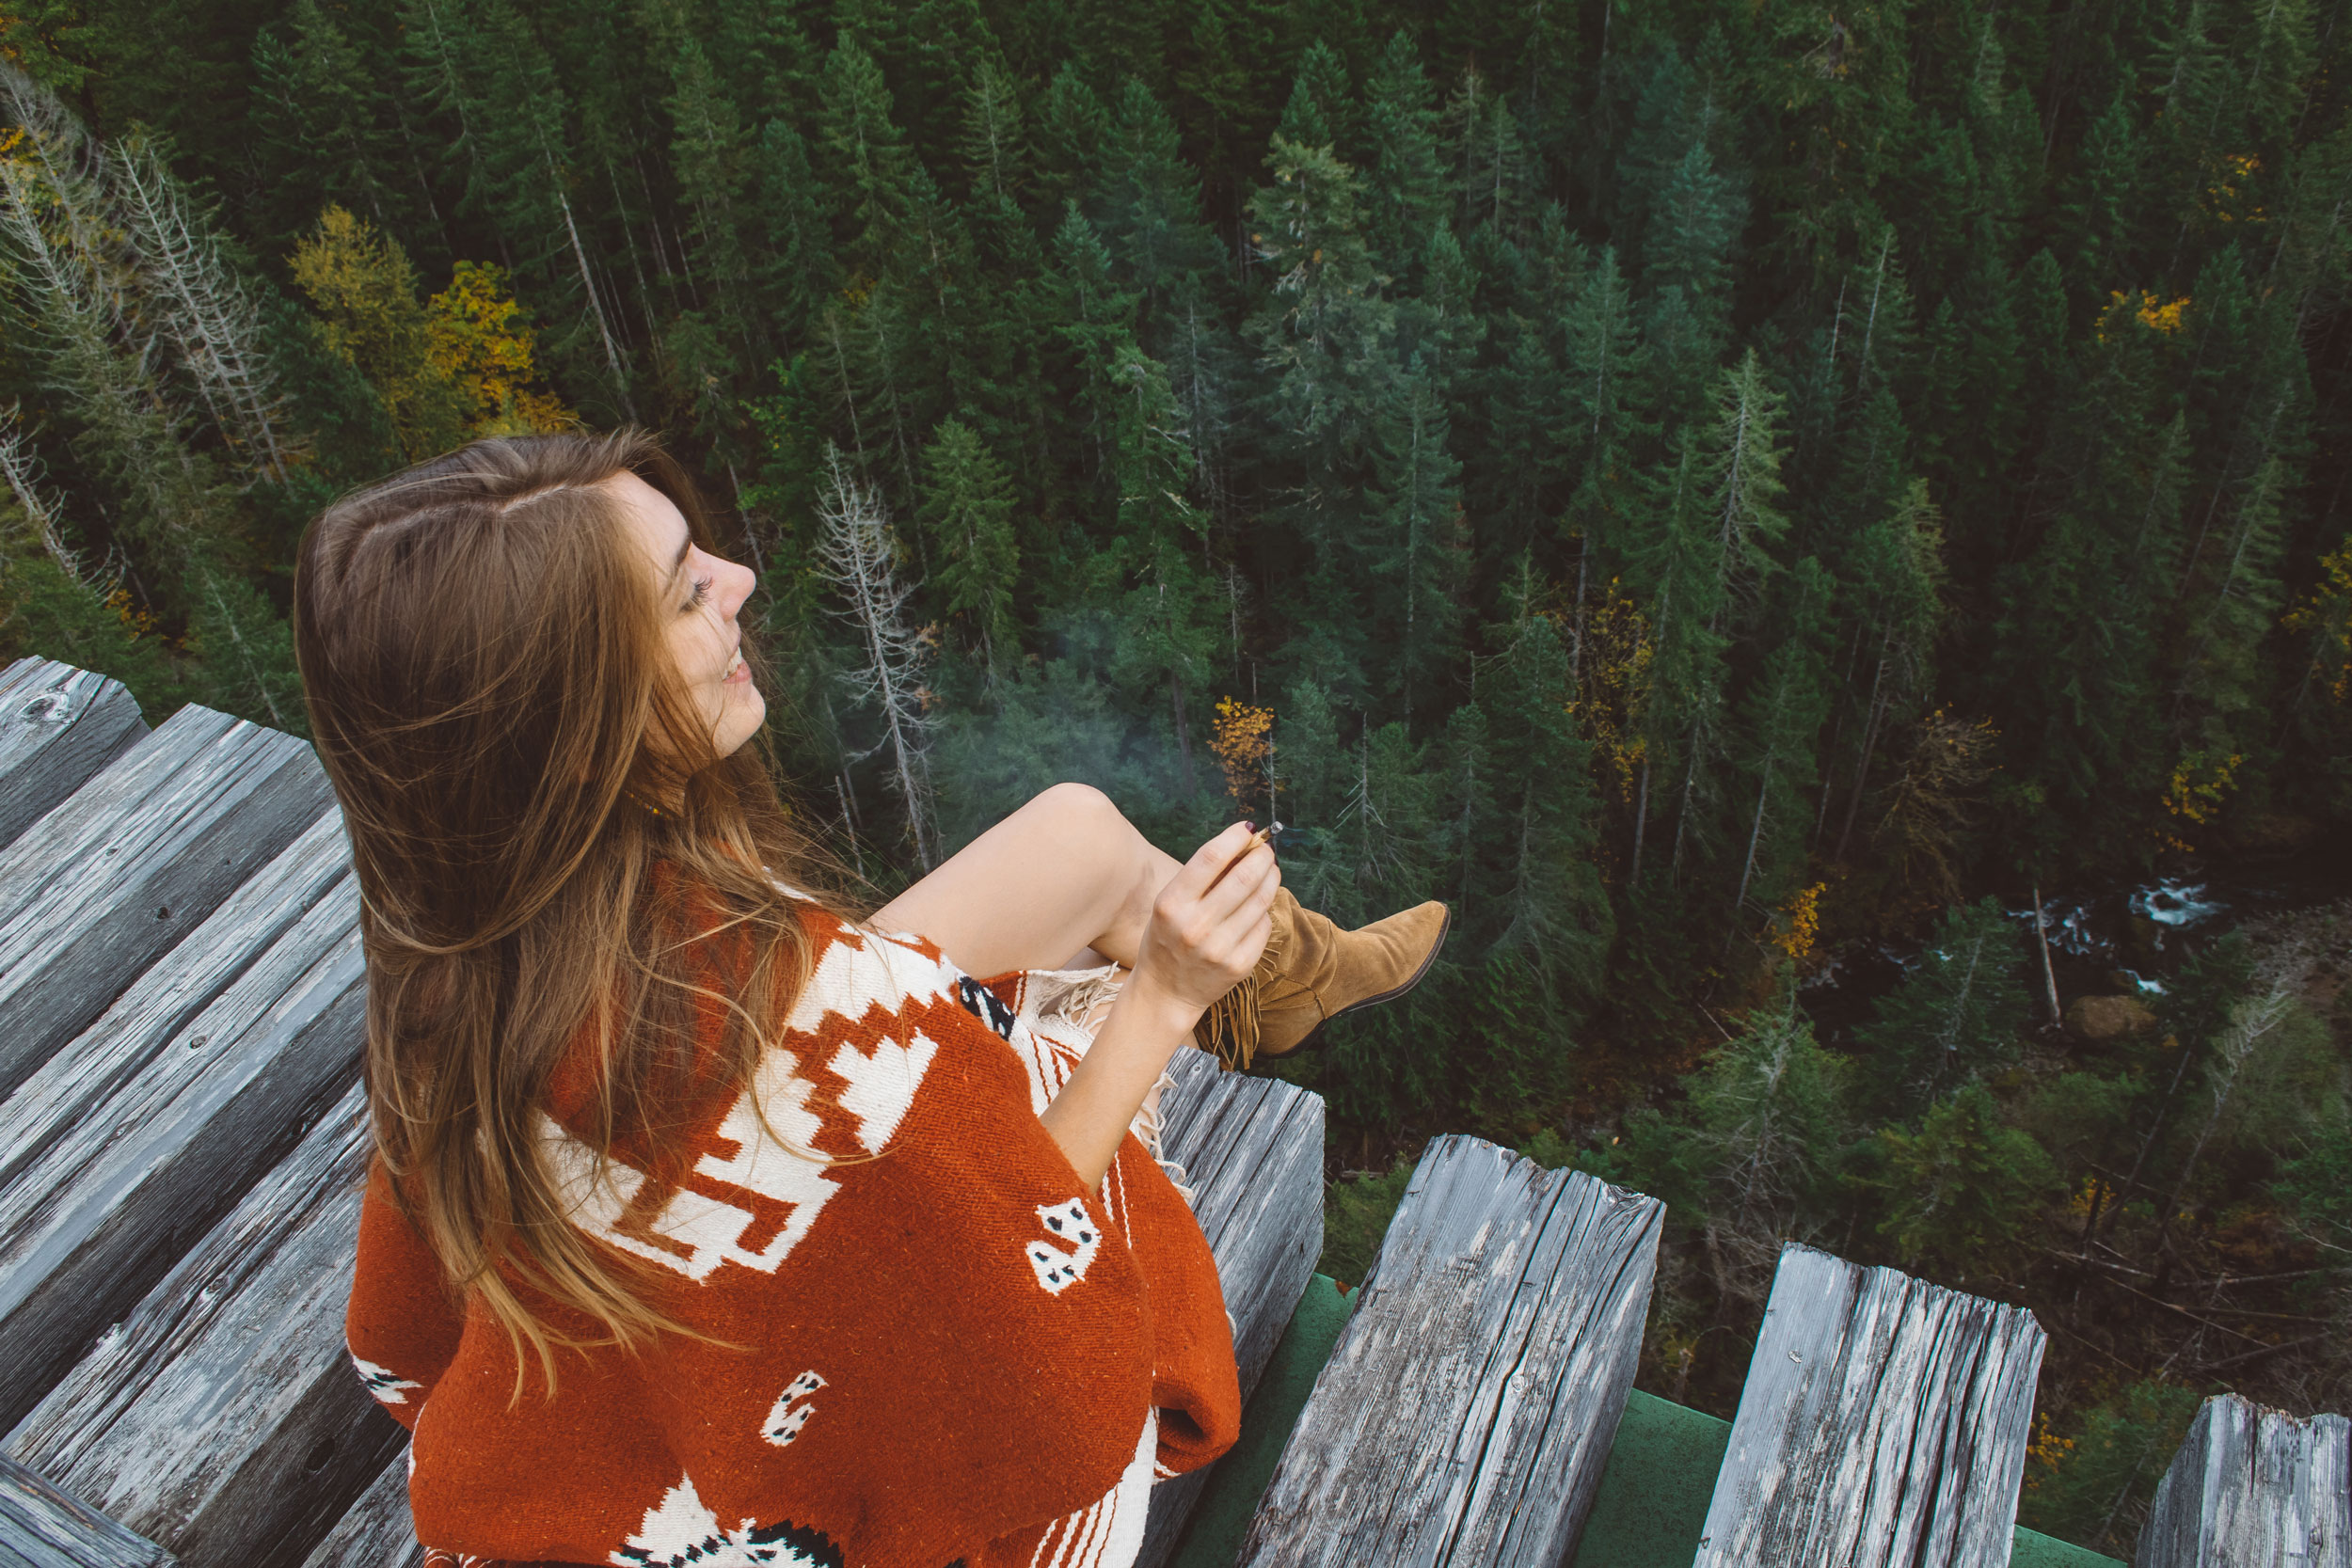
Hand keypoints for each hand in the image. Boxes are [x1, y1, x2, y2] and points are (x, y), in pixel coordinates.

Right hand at [1130, 821, 1281, 1017]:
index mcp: (1171, 904)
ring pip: (1260, 900)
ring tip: (1269, 872)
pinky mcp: (1239, 965)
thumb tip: (1243, 843)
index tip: (1249, 828)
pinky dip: (1264, 912)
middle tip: (1267, 851)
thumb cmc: (1168, 938)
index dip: (1236, 837)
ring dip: (1271, 879)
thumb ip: (1201, 877)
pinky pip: (1264, 926)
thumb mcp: (1170, 904)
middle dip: (1262, 857)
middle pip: (1244, 877)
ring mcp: (1219, 948)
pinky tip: (1256, 909)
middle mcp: (1195, 926)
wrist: (1166, 992)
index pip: (1211, 858)